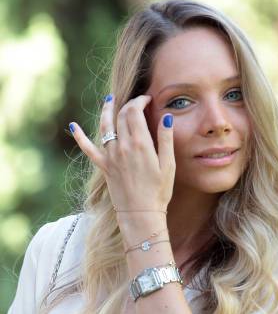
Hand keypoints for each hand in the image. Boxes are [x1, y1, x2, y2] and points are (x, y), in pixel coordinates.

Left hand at [69, 94, 175, 214]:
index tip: (147, 99)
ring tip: (108, 100)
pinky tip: (73, 126)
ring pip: (105, 126)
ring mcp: (111, 156)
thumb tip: (166, 117)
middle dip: (128, 104)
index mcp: (140, 143)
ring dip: (106, 110)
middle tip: (136, 102)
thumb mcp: (168, 165)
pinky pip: (88, 149)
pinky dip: (80, 136)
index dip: (140, 101)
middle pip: (121, 116)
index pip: (135, 111)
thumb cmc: (159, 192)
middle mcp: (123, 146)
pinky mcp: (104, 166)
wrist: (141, 214)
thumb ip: (166, 139)